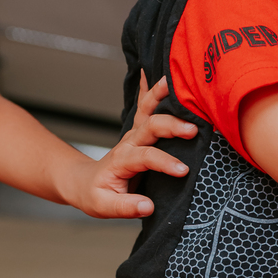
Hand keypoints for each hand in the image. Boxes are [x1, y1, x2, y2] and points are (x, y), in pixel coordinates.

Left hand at [68, 73, 197, 218]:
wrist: (84, 182)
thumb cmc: (94, 195)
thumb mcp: (103, 207)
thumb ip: (126, 207)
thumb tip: (148, 206)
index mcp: (122, 160)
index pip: (146, 157)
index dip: (165, 162)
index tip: (183, 171)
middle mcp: (129, 142)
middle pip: (151, 127)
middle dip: (172, 125)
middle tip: (194, 129)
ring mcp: (134, 134)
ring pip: (148, 109)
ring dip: (161, 94)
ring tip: (175, 80)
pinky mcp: (138, 131)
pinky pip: (145, 105)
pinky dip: (150, 87)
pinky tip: (157, 70)